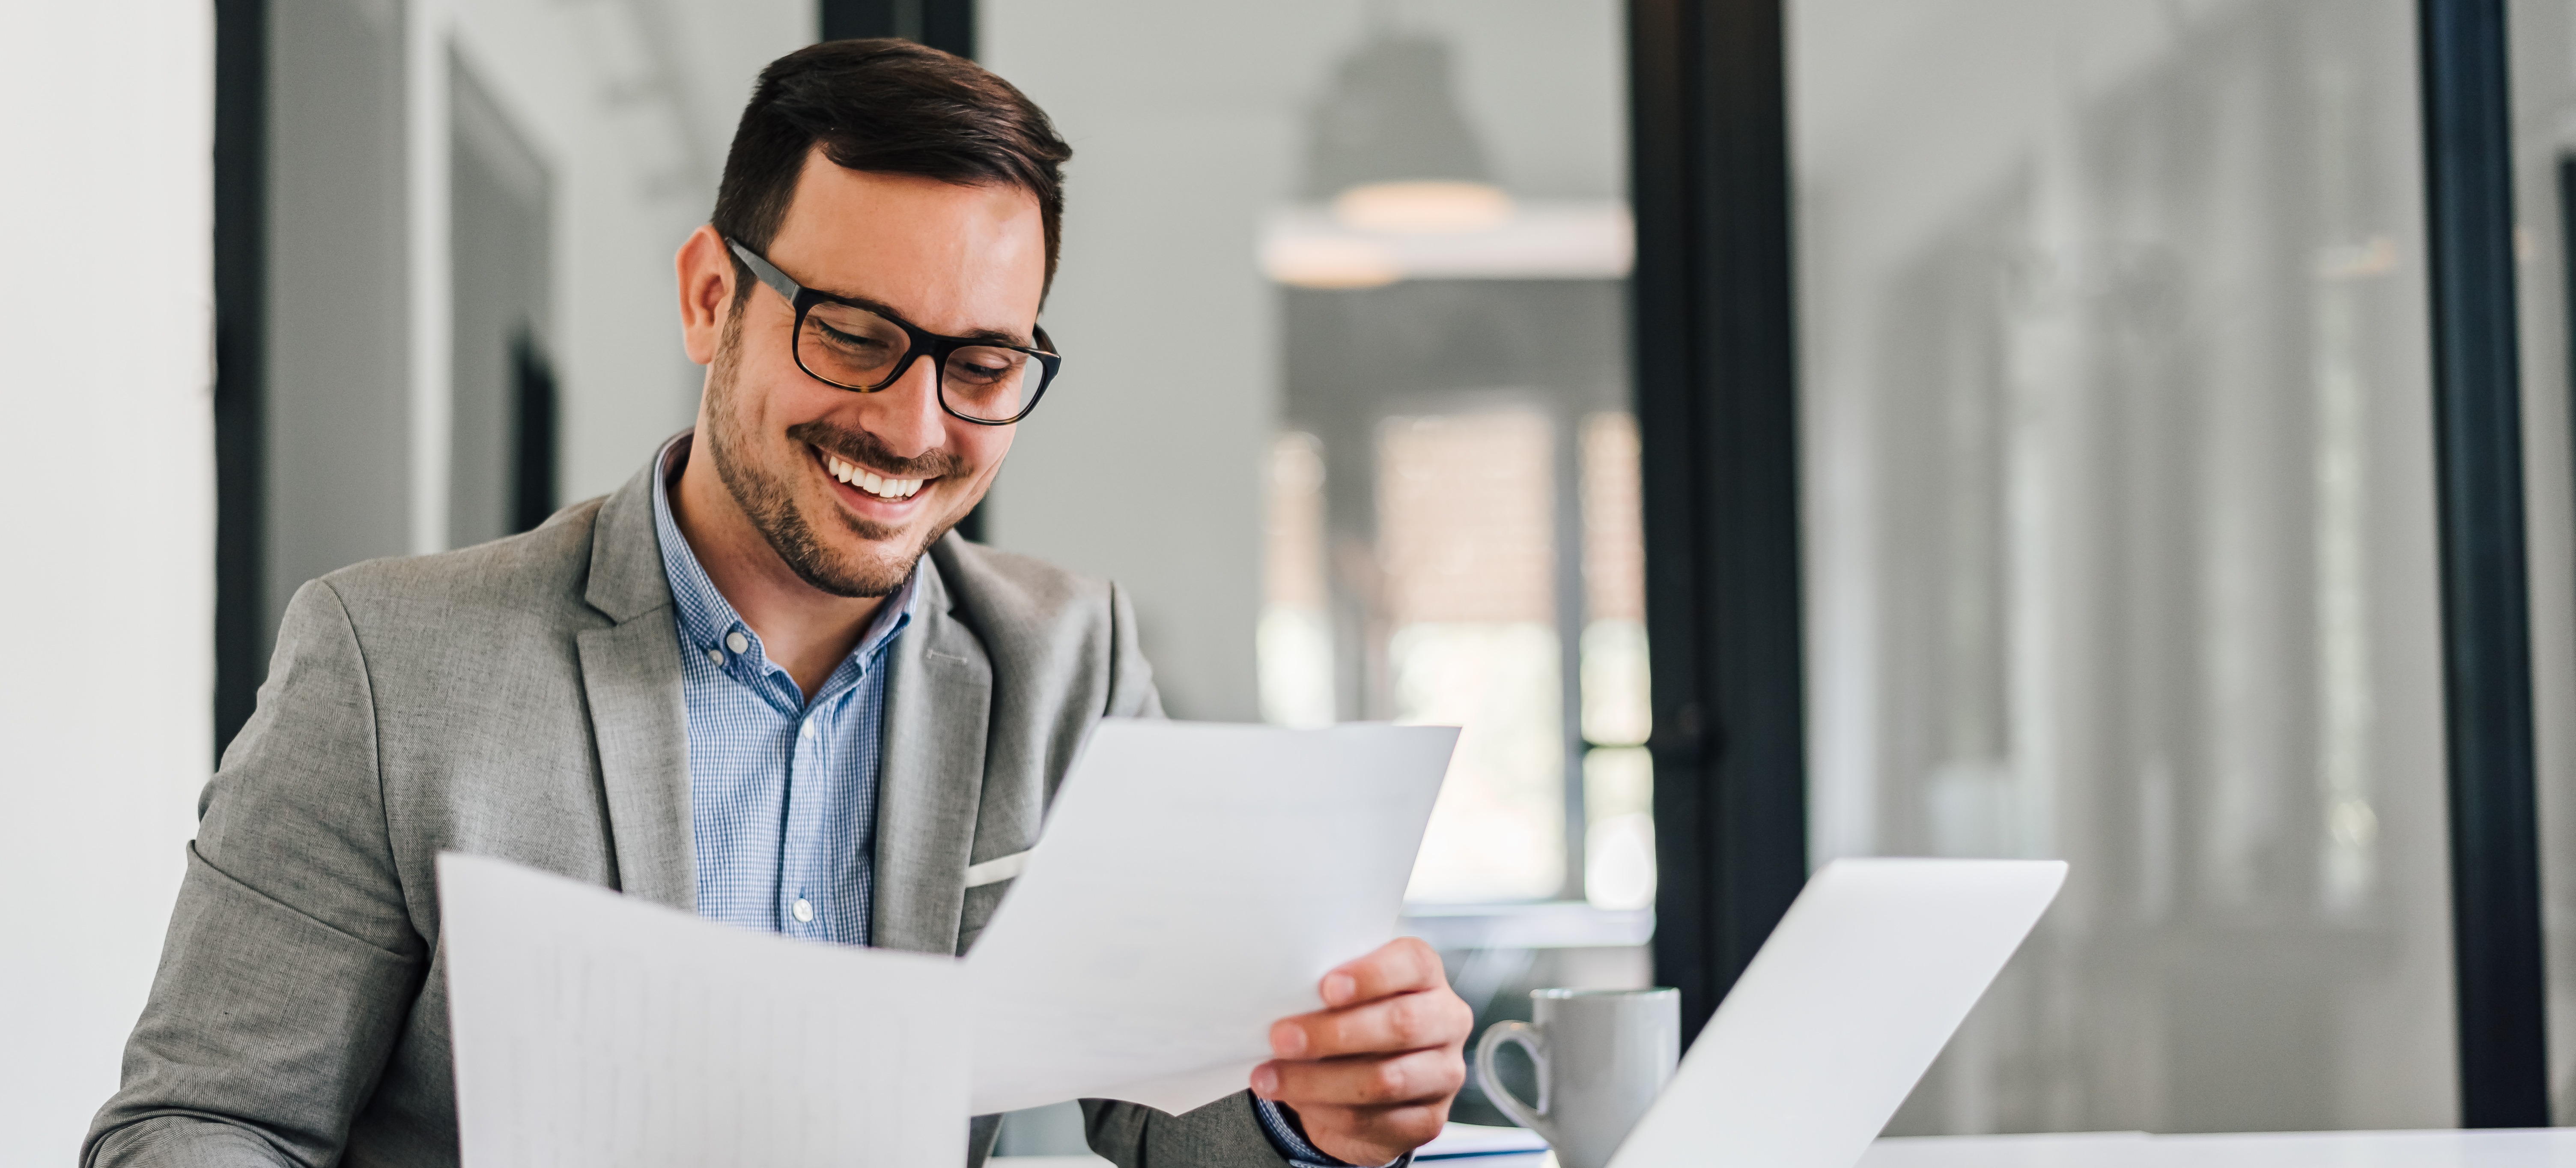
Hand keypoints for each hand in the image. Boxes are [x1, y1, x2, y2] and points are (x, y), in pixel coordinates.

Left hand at [1251, 937, 1472, 1165]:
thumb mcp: (1340, 995)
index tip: (1326, 987)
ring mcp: (1444, 1073)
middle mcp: (1448, 1019)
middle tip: (1281, 1038)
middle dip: (1333, 1033)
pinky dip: (1327, 1113)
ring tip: (1271, 1077)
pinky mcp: (1430, 1120)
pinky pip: (1375, 1120)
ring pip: (1386, 1080)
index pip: (1412, 963)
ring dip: (1319, 1081)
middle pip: (1401, 1024)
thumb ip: (1324, 991)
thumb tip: (1279, 999)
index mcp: (1427, 975)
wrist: (1365, 1082)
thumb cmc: (1350, 1020)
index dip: (1371, 975)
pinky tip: (1296, 1100)